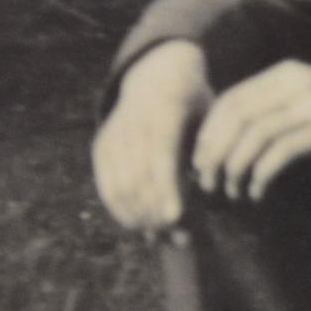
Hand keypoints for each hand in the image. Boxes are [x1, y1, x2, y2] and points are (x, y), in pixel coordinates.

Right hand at [92, 42, 211, 236]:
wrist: (157, 74)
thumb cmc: (195, 103)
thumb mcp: (209, 115)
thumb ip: (208, 146)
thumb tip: (206, 182)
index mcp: (165, 113)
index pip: (161, 158)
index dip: (167, 190)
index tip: (176, 218)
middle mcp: (133, 124)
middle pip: (138, 179)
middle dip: (155, 212)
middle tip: (178, 237)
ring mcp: (113, 135)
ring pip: (119, 185)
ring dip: (138, 216)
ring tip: (162, 236)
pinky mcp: (101, 146)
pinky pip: (105, 184)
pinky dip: (119, 208)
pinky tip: (138, 224)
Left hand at [189, 62, 310, 203]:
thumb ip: (281, 106)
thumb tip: (233, 136)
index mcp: (288, 72)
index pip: (230, 100)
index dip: (208, 133)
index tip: (200, 162)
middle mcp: (298, 82)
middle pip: (236, 118)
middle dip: (214, 154)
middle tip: (208, 183)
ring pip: (254, 136)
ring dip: (235, 169)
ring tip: (232, 192)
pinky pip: (281, 153)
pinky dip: (262, 176)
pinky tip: (258, 193)